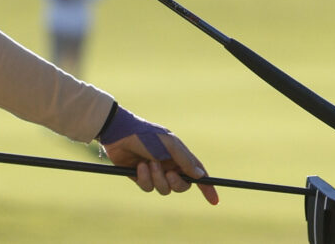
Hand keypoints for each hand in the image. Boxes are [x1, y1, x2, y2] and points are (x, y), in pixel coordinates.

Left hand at [101, 132, 218, 204]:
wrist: (119, 133)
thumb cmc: (146, 135)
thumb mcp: (169, 145)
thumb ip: (185, 160)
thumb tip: (200, 176)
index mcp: (179, 155)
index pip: (197, 174)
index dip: (207, 187)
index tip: (214, 201)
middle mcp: (169, 165)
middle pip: (181, 186)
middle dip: (176, 183)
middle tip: (169, 174)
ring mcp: (155, 172)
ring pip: (164, 189)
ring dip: (157, 179)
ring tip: (148, 163)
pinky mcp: (141, 177)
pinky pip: (148, 188)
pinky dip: (144, 178)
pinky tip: (139, 166)